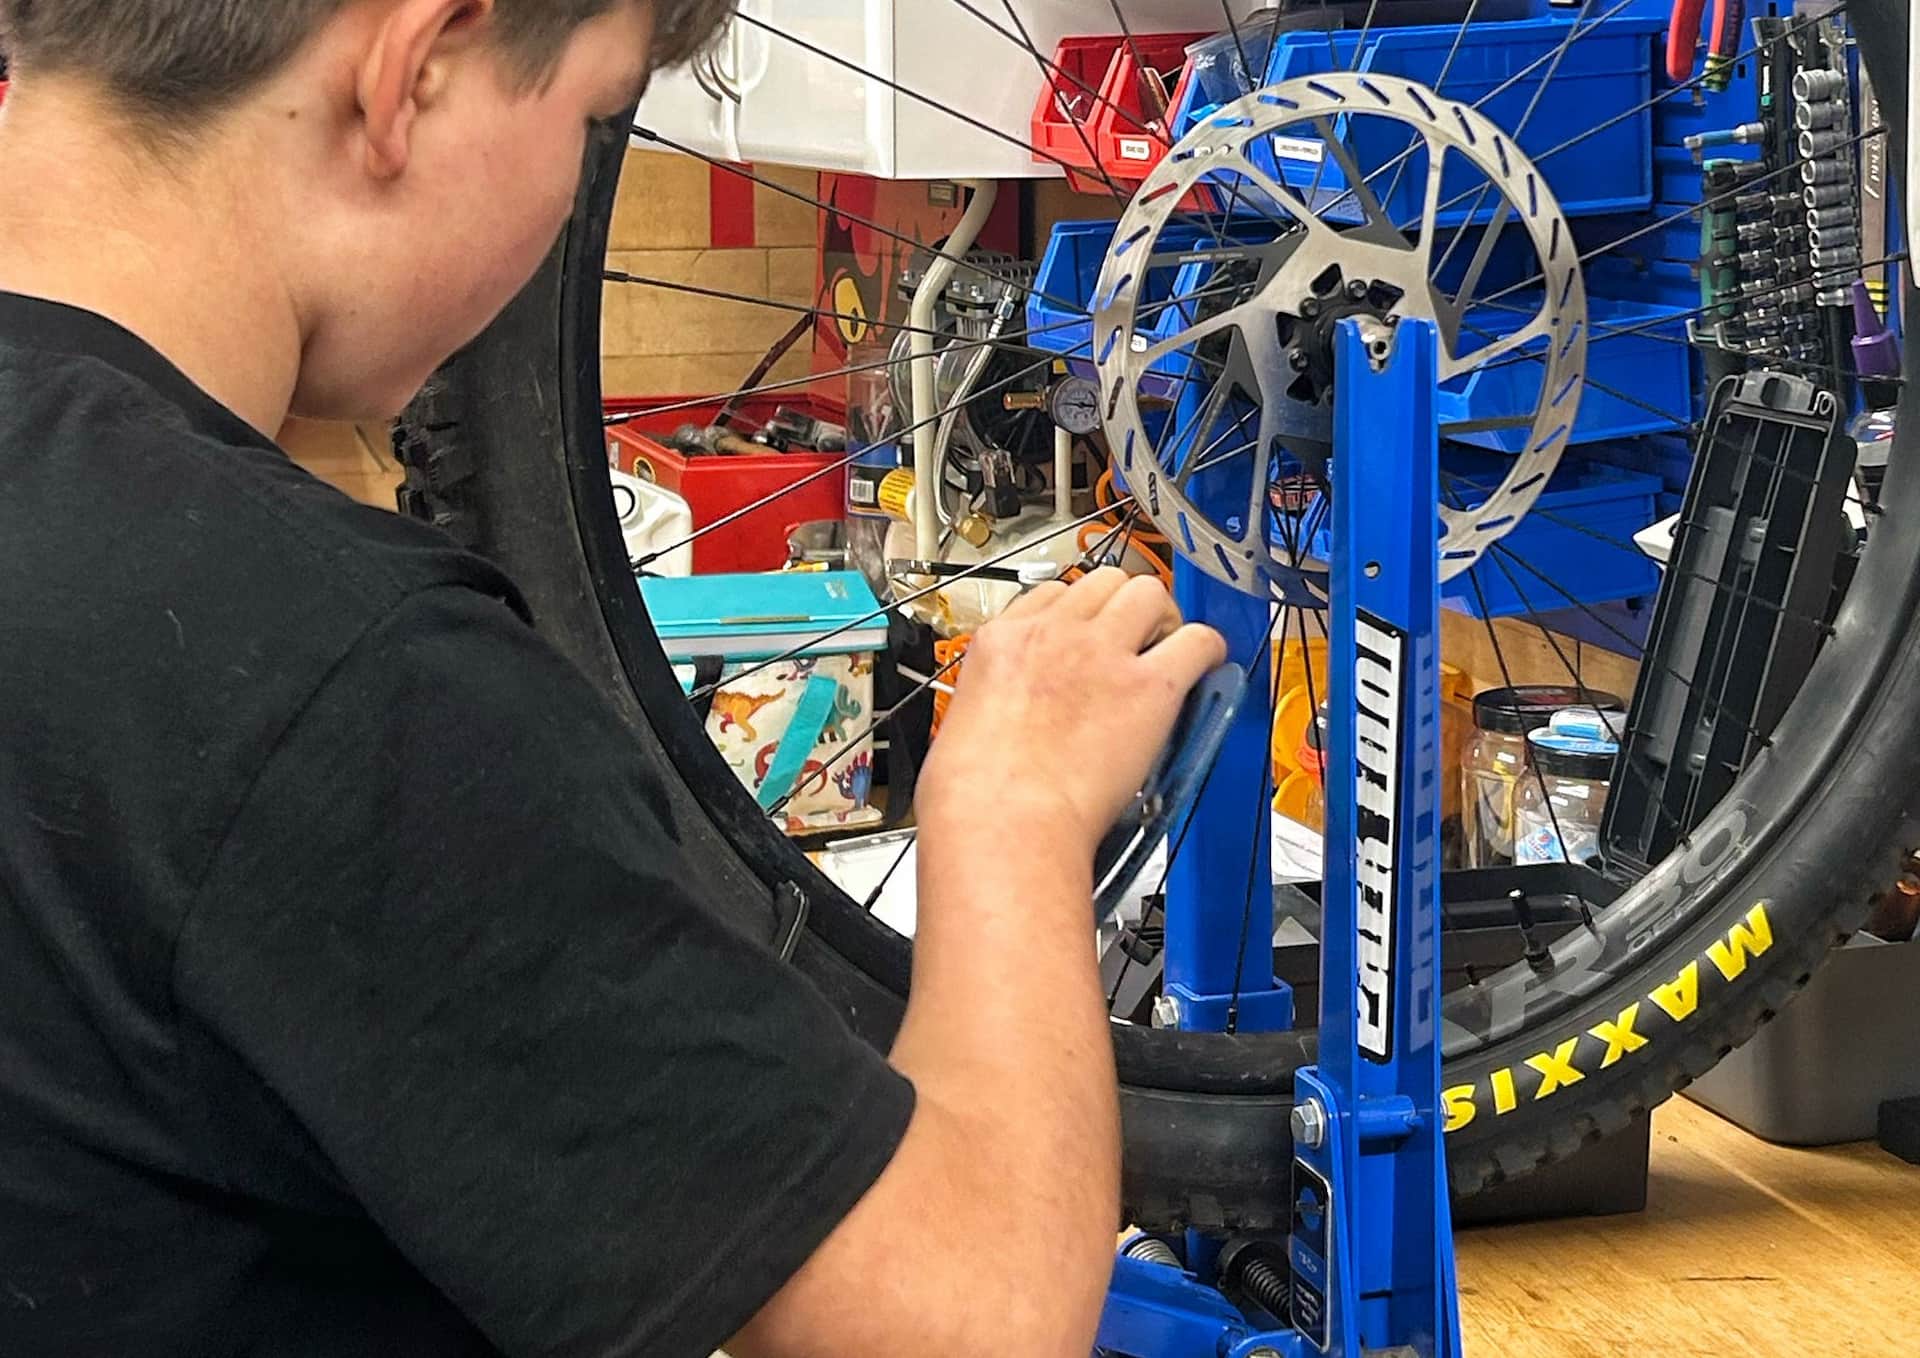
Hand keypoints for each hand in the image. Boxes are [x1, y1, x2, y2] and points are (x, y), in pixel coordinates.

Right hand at [917, 568, 1227, 855]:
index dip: (1080, 615)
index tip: (1090, 636)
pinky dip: (1206, 651)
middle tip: (1135, 642)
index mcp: (1003, 640)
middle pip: (1105, 580)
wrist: (1004, 822)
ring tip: (1166, 652)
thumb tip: (1018, 710)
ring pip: (1149, 592)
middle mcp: (1054, 633)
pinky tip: (1203, 670)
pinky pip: (1197, 641)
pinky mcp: (1149, 687)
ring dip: (1162, 618)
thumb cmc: (976, 795)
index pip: (1054, 593)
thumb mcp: (965, 719)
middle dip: (1123, 606)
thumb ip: (998, 698)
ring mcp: (1103, 653)